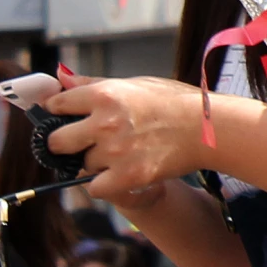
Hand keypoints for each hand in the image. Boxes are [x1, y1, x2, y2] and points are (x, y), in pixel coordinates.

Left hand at [45, 72, 203, 202]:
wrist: (209, 128)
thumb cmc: (175, 103)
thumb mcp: (135, 84)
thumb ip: (93, 84)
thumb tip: (58, 78)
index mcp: (105, 94)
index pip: (56, 105)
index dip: (59, 113)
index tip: (66, 118)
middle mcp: (105, 122)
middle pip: (57, 141)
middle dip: (66, 143)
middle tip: (84, 143)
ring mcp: (115, 152)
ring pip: (81, 165)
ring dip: (96, 163)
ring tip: (120, 155)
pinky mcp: (127, 177)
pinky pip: (95, 188)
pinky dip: (105, 184)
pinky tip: (121, 173)